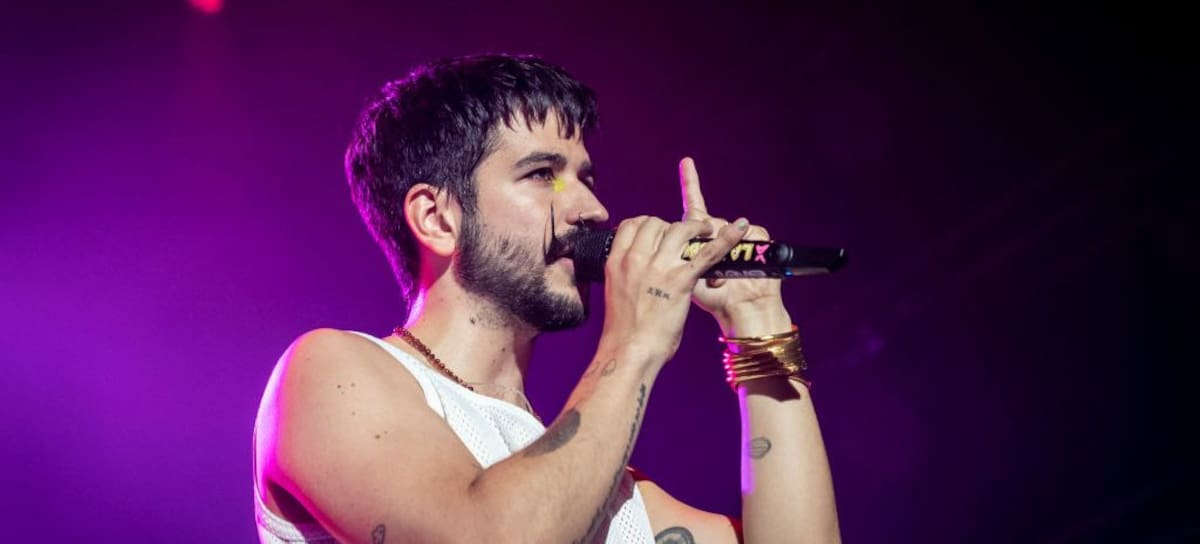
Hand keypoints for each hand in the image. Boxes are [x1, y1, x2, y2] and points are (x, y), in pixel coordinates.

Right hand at [598, 214, 747, 367]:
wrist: (629, 352)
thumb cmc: (623, 331)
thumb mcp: (617, 292)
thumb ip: (627, 275)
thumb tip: (637, 271)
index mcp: (616, 261)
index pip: (631, 224)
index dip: (648, 224)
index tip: (658, 230)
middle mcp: (635, 259)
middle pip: (656, 223)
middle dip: (672, 226)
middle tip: (685, 234)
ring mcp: (658, 267)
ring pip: (680, 229)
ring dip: (696, 226)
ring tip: (706, 230)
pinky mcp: (681, 280)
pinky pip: (707, 253)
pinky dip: (726, 239)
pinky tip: (739, 229)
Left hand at [679, 158, 788, 334]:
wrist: (741, 312)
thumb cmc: (712, 299)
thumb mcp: (685, 281)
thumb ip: (680, 258)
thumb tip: (679, 247)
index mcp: (698, 239)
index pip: (693, 206)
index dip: (691, 182)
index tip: (686, 161)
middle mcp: (719, 233)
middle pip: (708, 221)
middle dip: (705, 239)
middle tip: (703, 267)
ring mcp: (740, 236)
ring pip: (728, 228)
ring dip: (724, 254)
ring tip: (719, 279)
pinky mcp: (759, 240)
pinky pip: (750, 235)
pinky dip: (743, 256)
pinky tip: (737, 274)